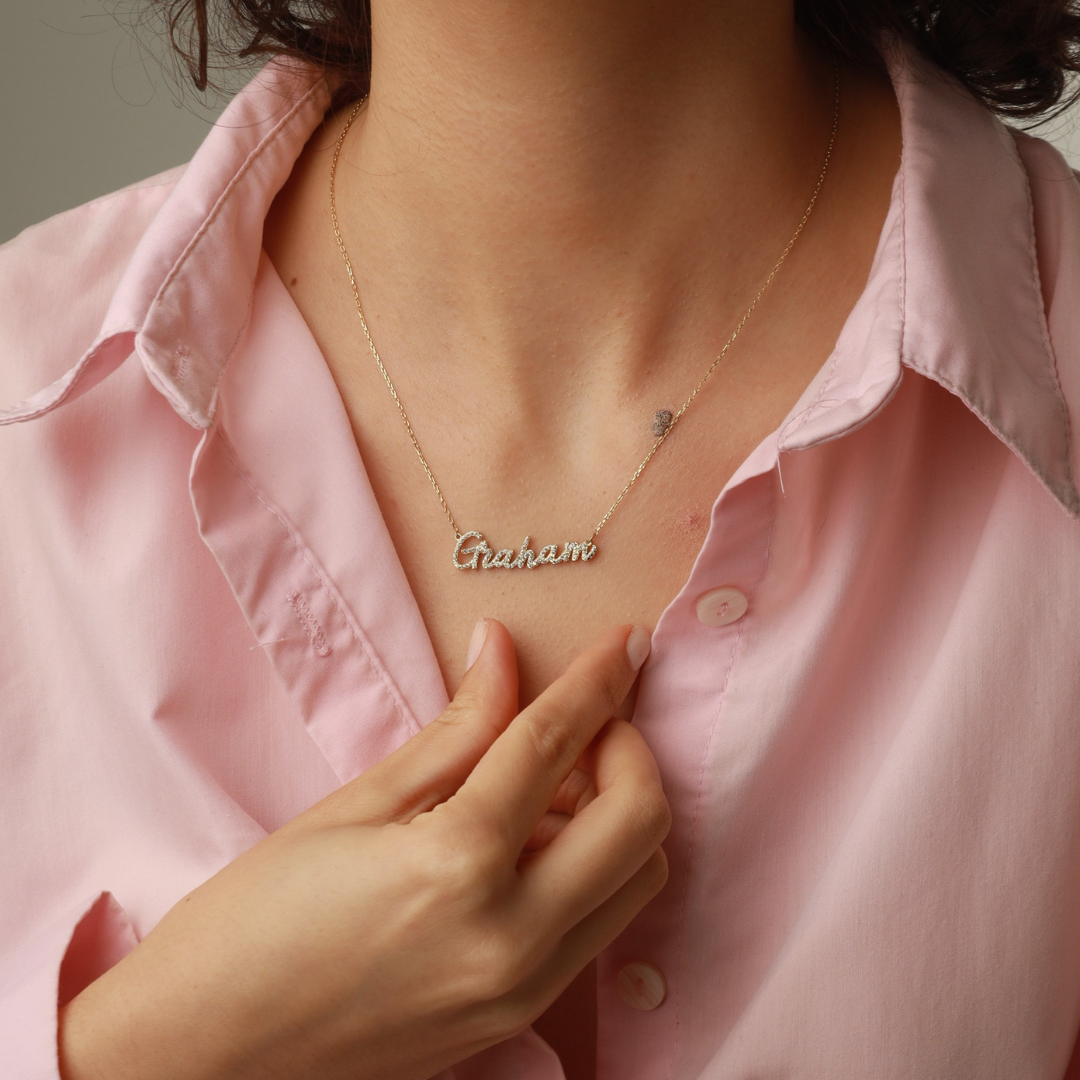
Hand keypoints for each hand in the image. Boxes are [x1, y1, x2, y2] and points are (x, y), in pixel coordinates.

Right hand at [59, 621, 669, 1079]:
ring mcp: (524, 989)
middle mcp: (513, 935)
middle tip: (582, 720)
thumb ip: (453, 730)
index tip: (624, 641)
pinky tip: (532, 843)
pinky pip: (596, 926)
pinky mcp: (519, 1018)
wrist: (207, 1054)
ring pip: (636, 878)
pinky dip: (592, 868)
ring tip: (551, 784)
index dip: (597, 680)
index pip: (556, 743)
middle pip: (640, 818)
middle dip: (629, 749)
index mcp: (458, 863)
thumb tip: (502, 652)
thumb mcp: (354, 806)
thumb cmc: (254, 920)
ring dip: (620, 812)